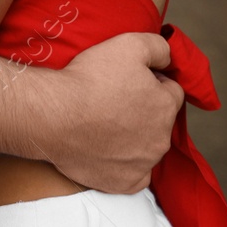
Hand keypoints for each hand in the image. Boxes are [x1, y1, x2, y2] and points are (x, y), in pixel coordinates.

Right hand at [34, 32, 183, 192]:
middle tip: (113, 100)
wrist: (54, 116)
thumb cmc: (91, 79)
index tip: (128, 80)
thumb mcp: (129, 44)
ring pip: (147, 146)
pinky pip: (135, 174)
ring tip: (104, 123)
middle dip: (144, 109)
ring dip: (134, 136)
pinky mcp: (125, 183)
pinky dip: (125, 164)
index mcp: (166, 106)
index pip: (171, 90)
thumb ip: (159, 47)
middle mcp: (161, 139)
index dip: (151, 81)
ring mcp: (144, 164)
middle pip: (160, 120)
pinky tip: (108, 149)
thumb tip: (169, 57)